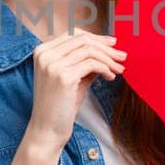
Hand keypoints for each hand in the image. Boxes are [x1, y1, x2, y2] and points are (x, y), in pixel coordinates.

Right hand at [24, 27, 126, 145]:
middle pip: (82, 39)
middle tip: (122, 56)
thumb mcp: (73, 78)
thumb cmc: (60, 106)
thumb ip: (85, 62)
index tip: (112, 44)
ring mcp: (52, 64)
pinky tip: (110, 78)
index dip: (95, 37)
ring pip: (89, 50)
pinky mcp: (63, 76)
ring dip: (108, 59)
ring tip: (119, 69)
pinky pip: (92, 64)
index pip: (73, 34)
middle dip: (106, 47)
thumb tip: (108, 50)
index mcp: (42, 51)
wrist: (47, 130)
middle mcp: (45, 54)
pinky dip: (105, 69)